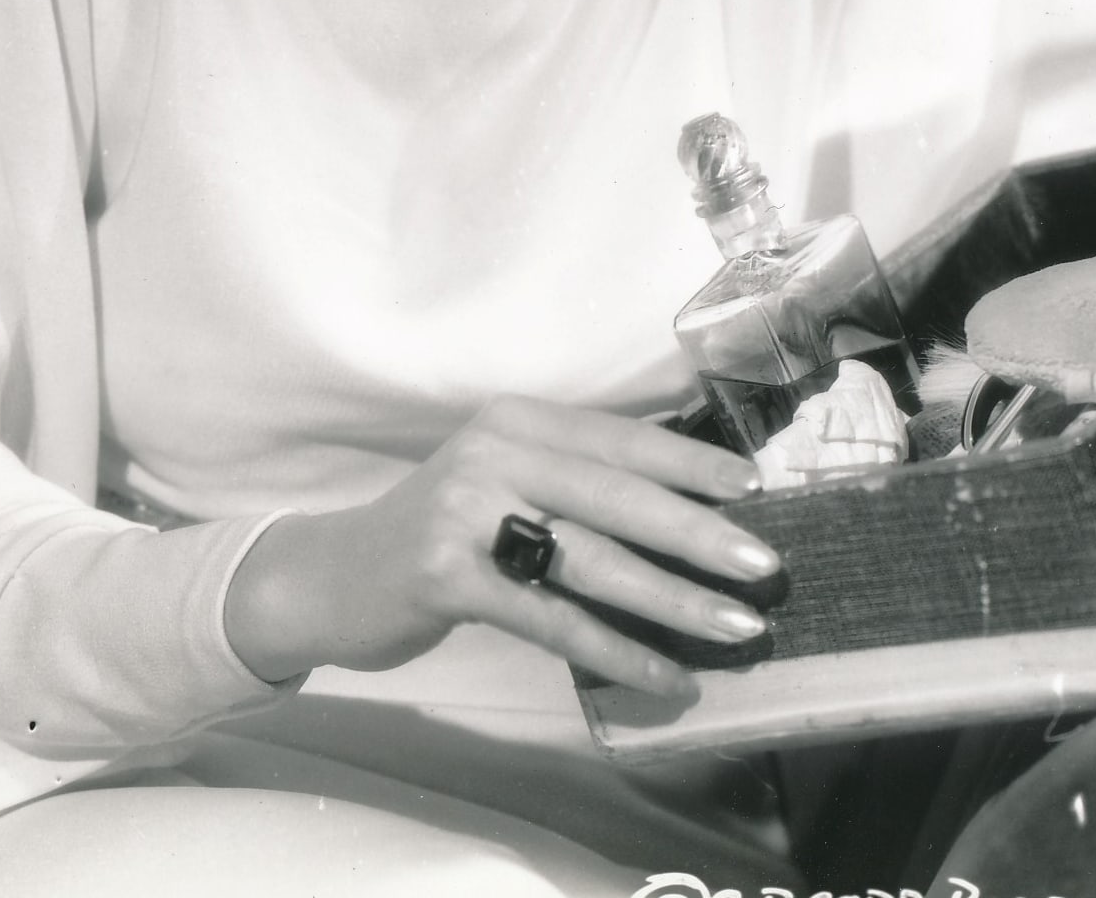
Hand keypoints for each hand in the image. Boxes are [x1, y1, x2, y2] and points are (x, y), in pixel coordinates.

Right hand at [220, 397, 773, 704]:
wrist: (330, 576)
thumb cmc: (441, 531)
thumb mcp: (503, 480)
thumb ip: (574, 479)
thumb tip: (687, 501)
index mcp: (519, 420)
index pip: (623, 438)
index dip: (692, 463)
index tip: (757, 488)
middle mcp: (494, 453)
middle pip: (618, 497)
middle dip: (700, 534)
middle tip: (766, 566)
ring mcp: (467, 513)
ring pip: (593, 561)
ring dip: (675, 600)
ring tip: (737, 628)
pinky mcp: (448, 576)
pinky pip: (553, 619)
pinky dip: (618, 651)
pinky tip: (666, 676)